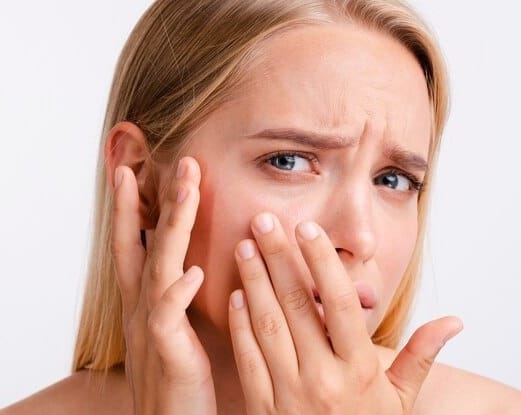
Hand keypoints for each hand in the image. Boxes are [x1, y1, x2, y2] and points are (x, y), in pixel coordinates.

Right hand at [111, 157, 215, 413]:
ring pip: (159, 265)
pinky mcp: (166, 350)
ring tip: (188, 189)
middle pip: (144, 243)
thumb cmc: (177, 376)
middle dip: (154, 200)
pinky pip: (168, 316)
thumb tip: (194, 266)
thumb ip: (180, 296)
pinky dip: (177, 291)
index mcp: (145, 299)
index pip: (135, 244)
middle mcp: (141, 305)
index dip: (131, 208)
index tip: (131, 172)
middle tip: (172, 162)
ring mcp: (150, 326)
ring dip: (173, 225)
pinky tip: (192, 271)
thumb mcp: (174, 328)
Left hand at [228, 213, 461, 413]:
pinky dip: (240, 324)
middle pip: (297, 306)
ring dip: (254, 282)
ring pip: (267, 326)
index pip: (339, 304)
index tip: (307, 228)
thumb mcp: (400, 400)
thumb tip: (454, 321)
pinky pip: (248, 358)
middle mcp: (322, 378)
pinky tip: (236, 294)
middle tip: (263, 220)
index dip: (322, 263)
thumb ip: (421, 356)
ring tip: (244, 246)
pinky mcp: (262, 406)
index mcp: (359, 370)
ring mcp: (288, 393)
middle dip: (278, 258)